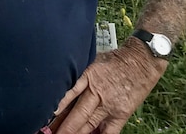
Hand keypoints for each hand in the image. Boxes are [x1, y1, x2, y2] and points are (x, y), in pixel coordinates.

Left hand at [52, 40, 166, 133]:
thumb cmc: (115, 60)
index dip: (56, 106)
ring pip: (89, 124)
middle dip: (62, 126)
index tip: (44, 115)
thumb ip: (78, 74)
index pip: (68, 94)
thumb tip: (60, 83)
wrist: (141, 60)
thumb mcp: (92, 60)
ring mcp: (110, 105)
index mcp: (88, 76)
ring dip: (76, 132)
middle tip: (51, 133)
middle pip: (77, 114)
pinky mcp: (121, 114)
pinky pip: (109, 131)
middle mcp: (98, 92)